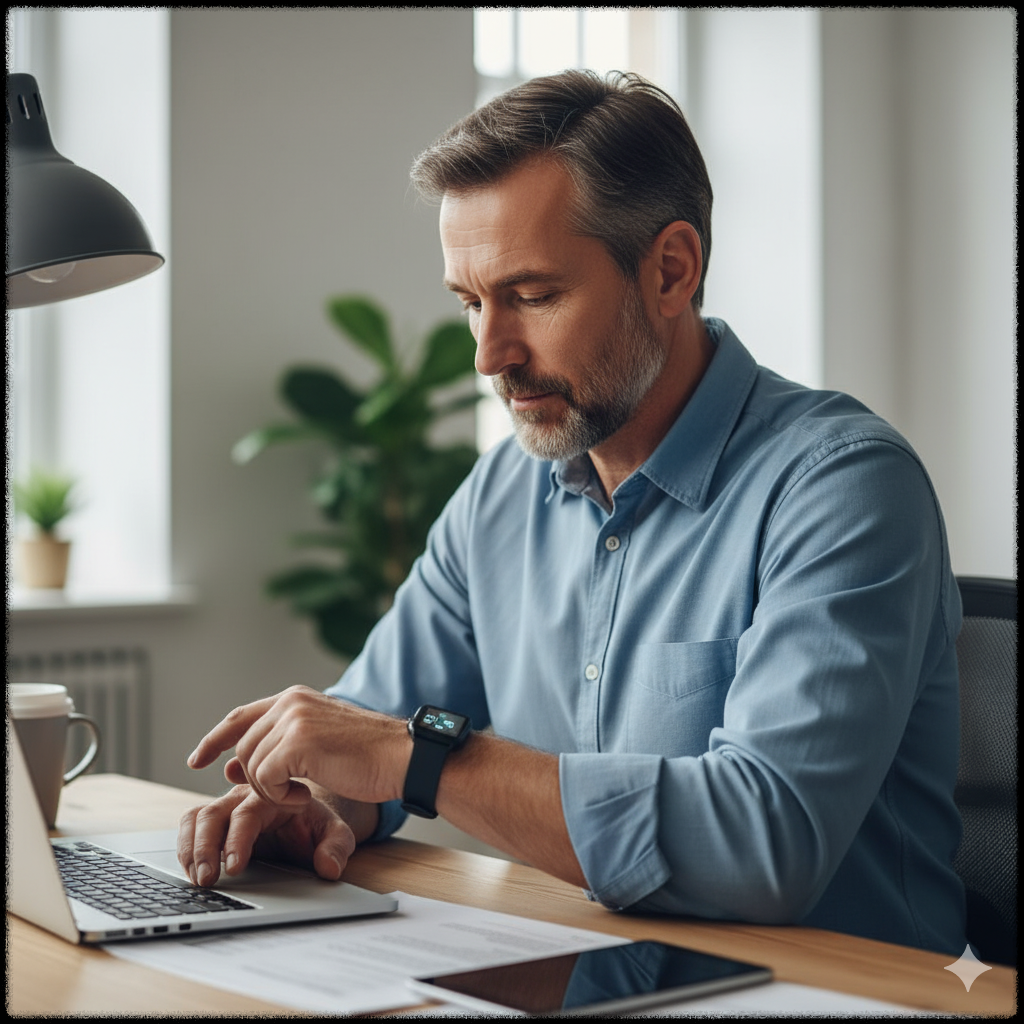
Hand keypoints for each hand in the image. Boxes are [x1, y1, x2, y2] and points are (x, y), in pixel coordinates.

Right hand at [177, 784, 356, 887]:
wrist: (307, 817)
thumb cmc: (317, 824)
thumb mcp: (336, 832)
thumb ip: (336, 847)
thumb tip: (329, 868)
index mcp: (272, 797)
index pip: (247, 814)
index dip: (237, 840)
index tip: (234, 867)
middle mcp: (244, 798)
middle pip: (213, 814)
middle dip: (205, 848)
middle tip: (207, 880)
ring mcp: (227, 808)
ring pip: (195, 817)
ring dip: (190, 849)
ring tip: (197, 880)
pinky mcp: (215, 822)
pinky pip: (190, 825)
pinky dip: (184, 847)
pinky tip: (191, 872)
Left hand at [186, 685, 408, 808]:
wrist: (402, 757)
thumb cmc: (368, 756)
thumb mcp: (318, 741)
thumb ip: (279, 745)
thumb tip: (232, 764)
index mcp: (295, 697)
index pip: (240, 716)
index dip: (214, 739)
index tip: (197, 759)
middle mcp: (290, 702)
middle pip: (243, 746)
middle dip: (253, 778)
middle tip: (285, 794)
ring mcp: (293, 719)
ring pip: (251, 764)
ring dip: (271, 789)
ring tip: (302, 792)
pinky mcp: (297, 742)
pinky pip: (264, 777)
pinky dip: (279, 795)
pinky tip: (305, 795)